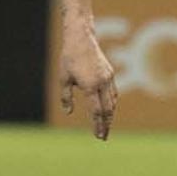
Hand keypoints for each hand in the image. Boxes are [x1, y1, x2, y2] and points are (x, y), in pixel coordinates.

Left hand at [57, 21, 117, 139]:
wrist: (81, 39)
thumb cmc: (69, 59)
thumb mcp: (63, 79)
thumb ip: (66, 97)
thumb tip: (69, 112)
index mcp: (90, 86)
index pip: (96, 111)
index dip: (97, 125)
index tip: (98, 135)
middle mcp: (102, 83)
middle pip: (108, 109)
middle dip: (106, 124)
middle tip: (103, 137)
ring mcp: (108, 78)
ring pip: (113, 101)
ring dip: (110, 115)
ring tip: (106, 126)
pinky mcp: (110, 73)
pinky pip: (113, 92)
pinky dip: (111, 103)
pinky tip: (109, 109)